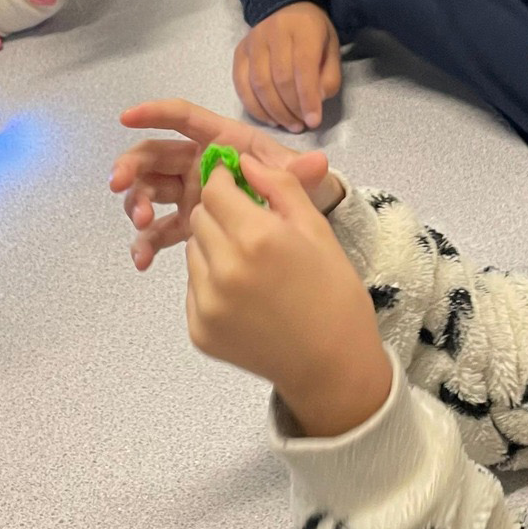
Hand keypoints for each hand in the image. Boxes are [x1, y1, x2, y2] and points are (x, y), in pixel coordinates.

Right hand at [112, 98, 342, 270]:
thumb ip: (299, 172)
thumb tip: (317, 162)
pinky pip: (159, 231)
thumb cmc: (293, 188)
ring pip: (150, 192)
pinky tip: (142, 261)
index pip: (183, 119)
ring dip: (138, 204)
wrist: (296, 228)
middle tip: (119, 184)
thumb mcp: (296, 178)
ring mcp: (188, 195)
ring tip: (142, 223)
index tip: (127, 116)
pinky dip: (146, 243)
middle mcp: (196, 165)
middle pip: (154, 157)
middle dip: (132, 166)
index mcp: (219, 142)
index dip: (155, 113)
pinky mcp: (185, 225)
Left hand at [187, 157, 391, 438]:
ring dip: (214, 247)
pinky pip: (193, 287)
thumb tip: (244, 161)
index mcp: (258, 238)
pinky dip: (211, 282)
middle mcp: (224, 269)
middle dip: (221, 213)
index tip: (239, 186)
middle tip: (251, 228)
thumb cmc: (334, 294)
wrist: (332, 367)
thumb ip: (280, 187)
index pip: (215, 189)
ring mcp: (207, 303)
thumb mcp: (317, 230)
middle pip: (200, 217)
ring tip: (250, 265)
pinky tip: (244, 295)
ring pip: (193, 251)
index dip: (226, 181)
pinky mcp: (198, 330)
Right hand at [233, 2, 341, 133]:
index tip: (314, 121)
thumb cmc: (313, 34)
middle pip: (279, 79)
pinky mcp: (239, 52)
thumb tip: (314, 102)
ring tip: (289, 125)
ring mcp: (253, 41)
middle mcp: (274, 32)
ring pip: (259, 84)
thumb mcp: (332, 50)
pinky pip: (241, 85)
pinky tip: (270, 119)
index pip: (303, 67)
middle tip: (302, 126)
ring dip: (274, 112)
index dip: (307, 98)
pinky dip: (254, 107)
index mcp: (302, 28)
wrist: (287, 8)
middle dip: (291, 108)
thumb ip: (328, 77)